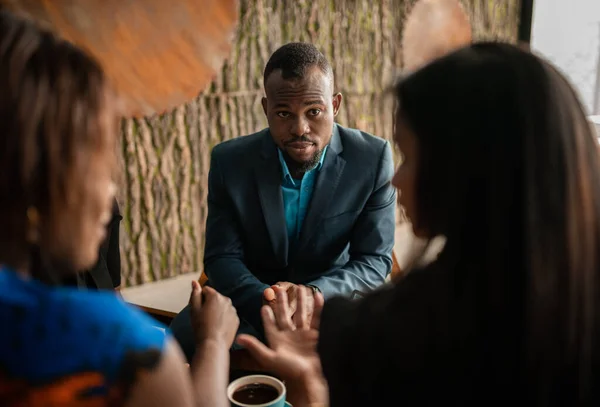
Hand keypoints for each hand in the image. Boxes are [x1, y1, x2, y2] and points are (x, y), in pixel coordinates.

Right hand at [189, 281, 238, 346]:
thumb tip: (194, 281)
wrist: (214, 345)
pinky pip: (228, 315)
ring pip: (222, 306)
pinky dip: (223, 318)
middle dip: (209, 304)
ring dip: (217, 311)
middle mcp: (227, 300)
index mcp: (215, 296)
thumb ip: (194, 294)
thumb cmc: (201, 327)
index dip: (200, 300)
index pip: (205, 290)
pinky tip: (217, 327)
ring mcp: (233, 310)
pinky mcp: (236, 319)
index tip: (198, 310)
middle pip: (215, 298)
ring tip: (210, 324)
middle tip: (203, 318)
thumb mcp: (193, 309)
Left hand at [238, 286, 327, 405]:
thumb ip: (255, 347)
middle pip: (284, 315)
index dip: (266, 316)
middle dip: (281, 303)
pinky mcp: (314, 335)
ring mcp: (302, 335)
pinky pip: (316, 318)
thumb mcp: (269, 358)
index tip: (263, 305)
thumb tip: (238, 338)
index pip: (270, 325)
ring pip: (300, 314)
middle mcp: (289, 336)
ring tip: (299, 287)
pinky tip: (317, 295)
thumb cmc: (288, 370)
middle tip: (279, 288)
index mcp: (277, 340)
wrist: (309, 377)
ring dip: (299, 301)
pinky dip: (317, 307)